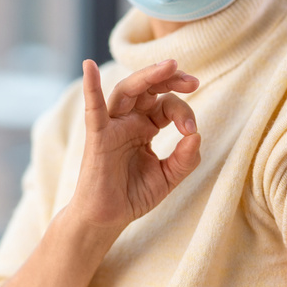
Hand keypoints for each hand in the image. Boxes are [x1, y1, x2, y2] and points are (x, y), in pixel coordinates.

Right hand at [69, 59, 201, 231]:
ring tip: (170, 66)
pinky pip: (93, 109)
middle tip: (193, 80)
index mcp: (145, 127)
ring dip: (147, 76)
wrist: (107, 219)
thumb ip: (185, 158)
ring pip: (127, 91)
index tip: (192, 130)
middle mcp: (128, 121)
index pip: (167, 106)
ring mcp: (112, 126)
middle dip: (171, 79)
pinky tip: (89, 66)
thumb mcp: (169, 177)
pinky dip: (90, 87)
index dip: (183, 112)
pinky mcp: (97, 138)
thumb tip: (196, 135)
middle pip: (148, 89)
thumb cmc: (134, 195)